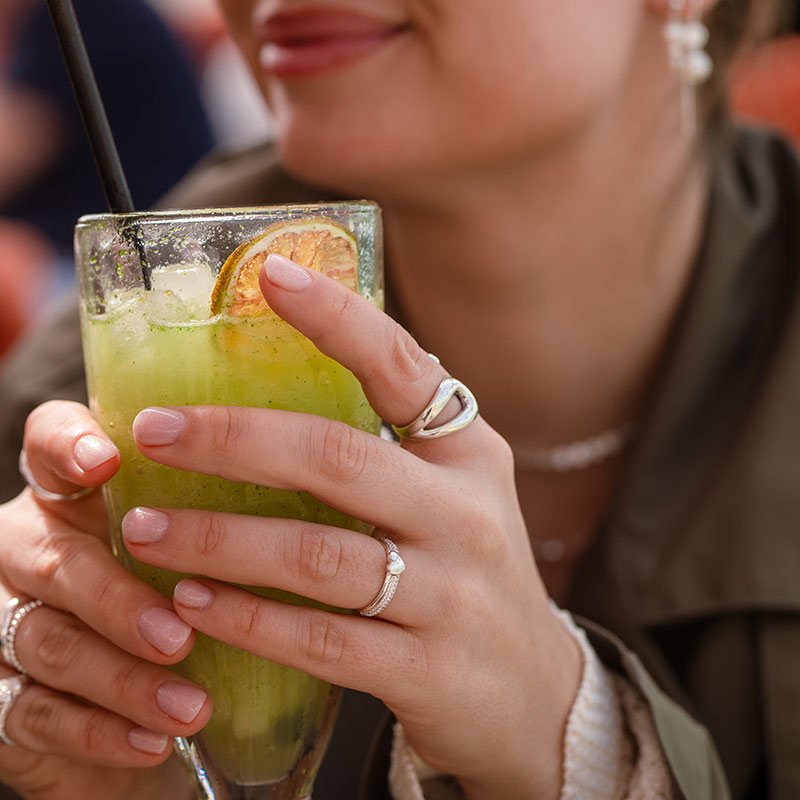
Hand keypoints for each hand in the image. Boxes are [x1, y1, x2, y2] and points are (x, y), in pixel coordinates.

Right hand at [0, 401, 210, 799]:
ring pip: (47, 640)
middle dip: (118, 596)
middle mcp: (33, 547)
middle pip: (54, 557)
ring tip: (189, 706)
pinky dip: (100, 732)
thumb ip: (226, 517)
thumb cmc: (195, 607)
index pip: (49, 443)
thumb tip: (308, 490)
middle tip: (178, 633)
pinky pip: (37, 715)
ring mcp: (10, 619)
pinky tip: (153, 743)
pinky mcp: (6, 698)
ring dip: (122, 676)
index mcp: (77, 496)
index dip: (69, 444)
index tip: (109, 461)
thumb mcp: (209, 552)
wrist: (161, 717)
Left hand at [125, 255, 581, 799]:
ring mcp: (451, 594)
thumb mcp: (453, 491)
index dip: (339, 318)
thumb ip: (390, 441)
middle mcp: (465, 513)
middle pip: (338, 458)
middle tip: (153, 431)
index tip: (271, 275)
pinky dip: (246, 619)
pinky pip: (319, 641)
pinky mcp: (426, 670)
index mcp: (469, 453)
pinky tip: (192, 602)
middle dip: (235, 438)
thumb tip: (284, 377)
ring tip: (145, 528)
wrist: (533, 689)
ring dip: (221, 539)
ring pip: (318, 556)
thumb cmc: (470, 569)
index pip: (403, 368)